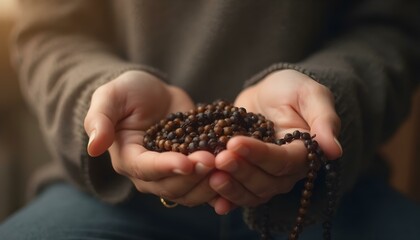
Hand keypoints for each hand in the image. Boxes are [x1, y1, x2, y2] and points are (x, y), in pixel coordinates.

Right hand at [84, 71, 216, 205]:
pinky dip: (220, 185)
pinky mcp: (192, 169)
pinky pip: (205, 185)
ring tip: (227, 164)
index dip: (166, 168)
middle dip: (193, 176)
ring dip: (209, 183)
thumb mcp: (111, 97)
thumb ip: (100, 119)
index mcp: (127, 158)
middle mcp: (149, 173)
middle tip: (214, 160)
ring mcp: (172, 174)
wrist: (154, 94)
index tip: (187, 162)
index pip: (146, 169)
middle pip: (171, 187)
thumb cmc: (129, 92)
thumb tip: (93, 147)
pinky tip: (236, 177)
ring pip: (190, 192)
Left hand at [209, 69, 342, 213]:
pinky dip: (225, 199)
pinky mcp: (246, 175)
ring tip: (211, 175)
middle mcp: (286, 171)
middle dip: (241, 171)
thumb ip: (324, 119)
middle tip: (219, 158)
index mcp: (303, 153)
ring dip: (231, 187)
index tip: (235, 143)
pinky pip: (238, 194)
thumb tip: (334, 150)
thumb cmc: (291, 89)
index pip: (283, 161)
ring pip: (251, 193)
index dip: (260, 155)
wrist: (267, 93)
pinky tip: (211, 200)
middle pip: (266, 182)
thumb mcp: (310, 94)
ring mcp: (265, 176)